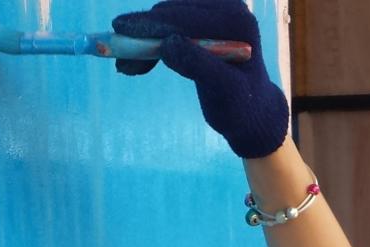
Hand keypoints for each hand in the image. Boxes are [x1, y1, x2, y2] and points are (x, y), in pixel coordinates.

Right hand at [112, 0, 288, 157]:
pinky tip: (139, 63)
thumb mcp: (223, 92)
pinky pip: (171, 25)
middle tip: (117, 56)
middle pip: (173, 14)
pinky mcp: (206, 22)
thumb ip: (199, 66)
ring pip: (167, 18)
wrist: (252, 113)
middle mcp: (229, 9)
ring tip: (127, 67)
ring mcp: (217, 13)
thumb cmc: (242, 106)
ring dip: (144, 40)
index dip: (151, 24)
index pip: (187, 17)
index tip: (119, 29)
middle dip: (143, 34)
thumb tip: (168, 44)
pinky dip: (152, 42)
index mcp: (237, 21)